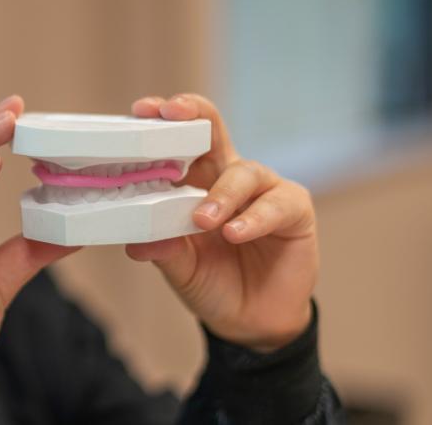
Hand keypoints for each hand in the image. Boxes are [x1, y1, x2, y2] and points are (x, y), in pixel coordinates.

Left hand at [126, 94, 316, 351]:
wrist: (250, 322)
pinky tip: (235, 233)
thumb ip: (162, 250)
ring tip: (203, 220)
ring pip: (244, 173)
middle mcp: (229, 177)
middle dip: (193, 115)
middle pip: (214, 130)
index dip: (163, 121)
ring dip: (221, 194)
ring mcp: (264, 191)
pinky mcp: (295, 211)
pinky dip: (254, 218)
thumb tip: (137, 242)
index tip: (142, 111)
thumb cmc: (212, 282)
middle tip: (171, 115)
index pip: (180, 140)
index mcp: (196, 181)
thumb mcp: (180, 267)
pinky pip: (277, 205)